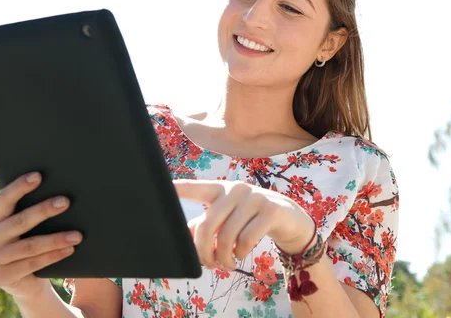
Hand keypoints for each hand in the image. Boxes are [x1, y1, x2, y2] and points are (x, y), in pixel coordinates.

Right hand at [0, 172, 82, 299]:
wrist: (23, 283)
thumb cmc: (28, 244)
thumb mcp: (25, 229)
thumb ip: (30, 213)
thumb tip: (60, 194)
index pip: (4, 200)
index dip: (19, 187)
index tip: (38, 175)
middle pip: (19, 222)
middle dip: (44, 211)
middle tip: (65, 201)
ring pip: (29, 246)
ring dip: (56, 239)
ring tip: (78, 234)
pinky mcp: (2, 277)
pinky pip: (33, 264)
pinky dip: (54, 255)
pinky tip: (70, 249)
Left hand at [173, 179, 315, 270]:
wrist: (288, 218)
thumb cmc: (249, 220)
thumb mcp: (226, 220)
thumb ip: (204, 226)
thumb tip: (182, 239)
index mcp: (219, 189)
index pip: (194, 188)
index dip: (178, 189)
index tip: (162, 187)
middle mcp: (234, 189)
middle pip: (207, 226)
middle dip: (204, 252)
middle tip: (209, 265)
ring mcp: (254, 197)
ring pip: (227, 236)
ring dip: (224, 258)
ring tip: (228, 264)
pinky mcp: (270, 209)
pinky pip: (247, 240)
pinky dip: (241, 254)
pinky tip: (241, 255)